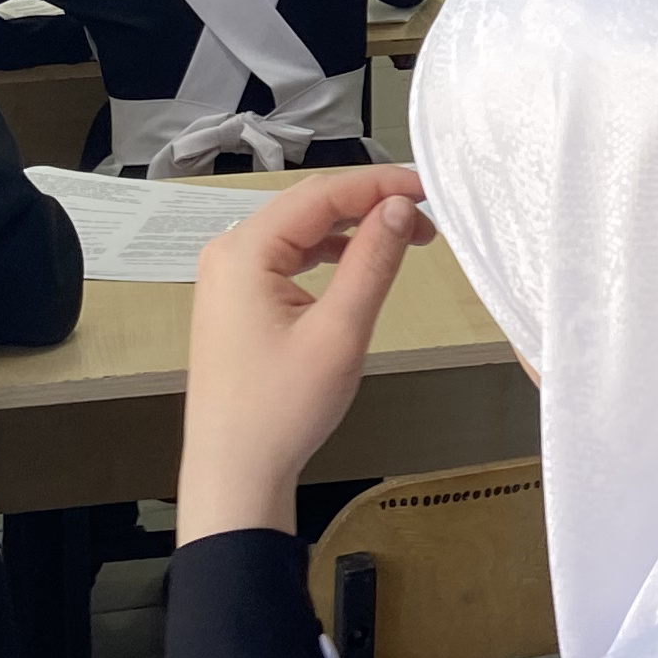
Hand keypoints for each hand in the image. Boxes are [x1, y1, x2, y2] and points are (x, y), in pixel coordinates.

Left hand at [175, 167, 434, 541]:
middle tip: (425, 220)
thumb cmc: (280, 409)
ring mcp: (229, 276)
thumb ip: (371, 262)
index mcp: (244, 250)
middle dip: (370, 205)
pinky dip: (329, 254)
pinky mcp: (238, 299)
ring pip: (301, 230)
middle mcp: (229, 252)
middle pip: (310, 205)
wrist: (234, 472)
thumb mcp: (339, 332)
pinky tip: (361, 264)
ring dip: (352, 230)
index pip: (322, 193)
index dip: (380, 185)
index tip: (428, 191)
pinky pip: (288, 257)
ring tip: (404, 240)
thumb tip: (397, 208)